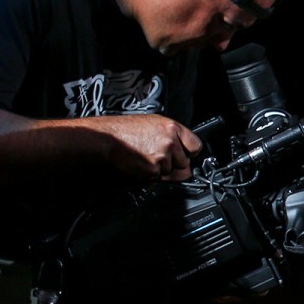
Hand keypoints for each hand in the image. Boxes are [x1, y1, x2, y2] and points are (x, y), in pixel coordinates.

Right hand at [86, 115, 202, 182]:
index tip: (185, 155)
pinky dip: (151, 175)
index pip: (196, 146)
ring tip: (146, 158)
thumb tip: (184, 151)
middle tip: (159, 158)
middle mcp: (170, 142)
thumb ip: (172, 137)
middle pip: (185, 163)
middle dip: (175, 164)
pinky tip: (141, 164)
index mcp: (172, 127)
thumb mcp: (153, 124)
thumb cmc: (125, 130)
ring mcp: (162, 157)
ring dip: (162, 171)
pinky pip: (159, 179)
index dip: (190, 153)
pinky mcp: (153, 171)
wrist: (107, 139)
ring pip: (172, 173)